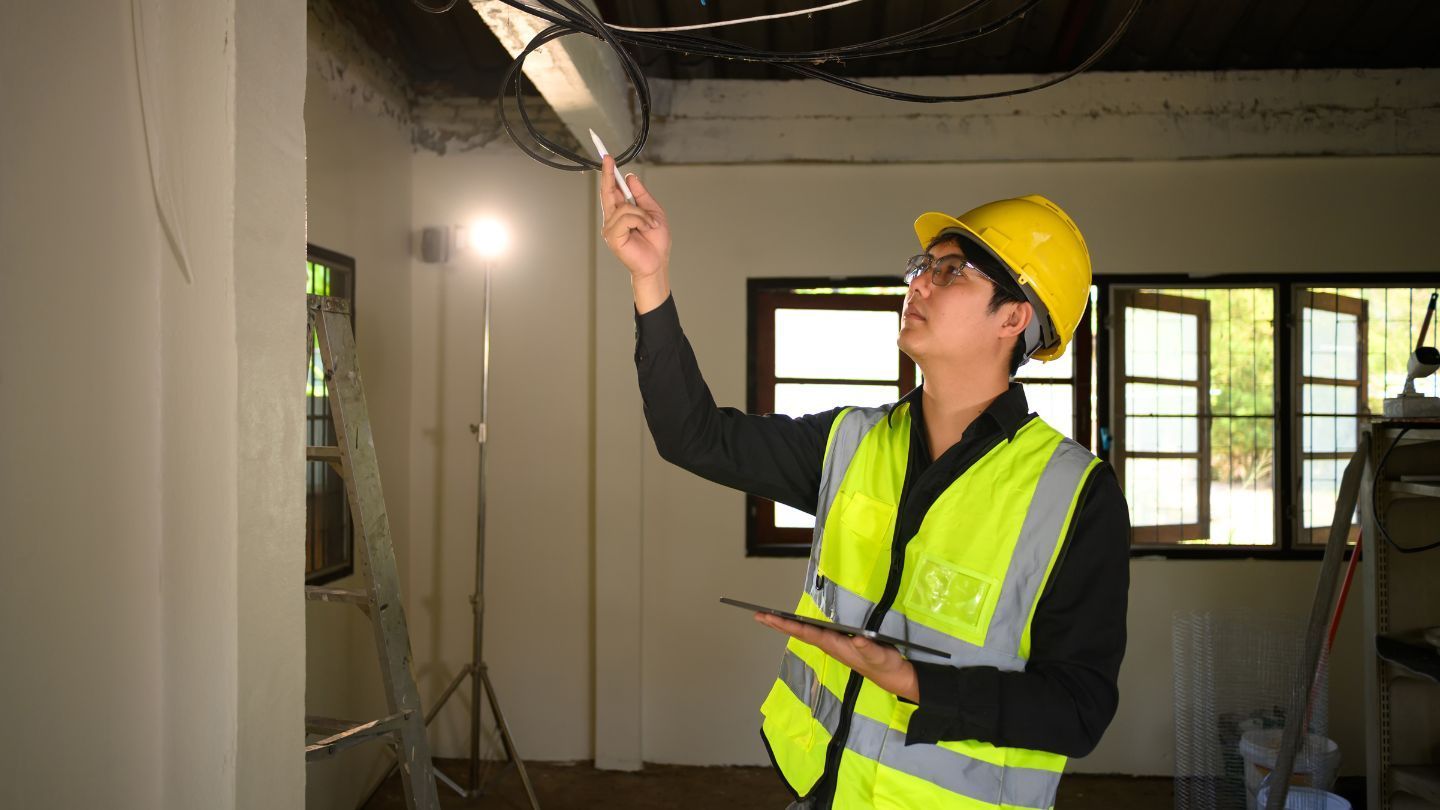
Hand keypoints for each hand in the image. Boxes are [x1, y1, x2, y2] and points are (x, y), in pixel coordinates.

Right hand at [598, 155, 670, 297]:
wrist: (658, 262)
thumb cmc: (656, 242)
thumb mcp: (653, 212)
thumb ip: (641, 195)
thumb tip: (630, 177)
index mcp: (621, 213)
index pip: (611, 190)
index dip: (608, 174)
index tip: (607, 158)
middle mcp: (612, 219)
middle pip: (607, 192)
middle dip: (607, 174)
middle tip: (607, 158)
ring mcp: (610, 228)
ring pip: (624, 207)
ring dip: (643, 214)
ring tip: (651, 225)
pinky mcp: (612, 236)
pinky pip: (626, 218)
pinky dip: (640, 221)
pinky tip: (646, 229)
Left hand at [755, 612, 919, 702]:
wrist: (893, 676)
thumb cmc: (884, 666)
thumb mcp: (878, 655)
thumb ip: (868, 648)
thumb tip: (857, 637)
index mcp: (834, 645)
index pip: (805, 632)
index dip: (787, 624)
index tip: (769, 617)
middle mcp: (829, 644)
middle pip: (799, 632)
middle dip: (779, 623)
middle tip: (759, 615)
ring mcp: (833, 644)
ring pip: (805, 632)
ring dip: (787, 624)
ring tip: (771, 617)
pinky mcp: (840, 643)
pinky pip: (815, 633)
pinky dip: (802, 626)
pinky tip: (796, 623)